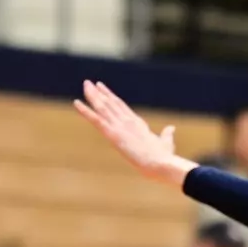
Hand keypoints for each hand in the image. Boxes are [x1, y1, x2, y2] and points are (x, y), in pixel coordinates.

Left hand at [73, 80, 196, 187]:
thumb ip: (166, 134)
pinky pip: (96, 119)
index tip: (103, 88)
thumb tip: (171, 128)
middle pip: (110, 103)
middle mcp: (127, 121)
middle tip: (89, 83)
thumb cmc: (164, 157)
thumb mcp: (166, 143)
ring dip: (92, 96)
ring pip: (102, 107)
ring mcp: (120, 126)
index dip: (111, 96)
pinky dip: (85, 111)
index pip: (121, 106)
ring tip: (85, 85)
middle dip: (99, 93)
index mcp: (138, 123)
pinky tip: (77, 103)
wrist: (160, 163)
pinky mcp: (113, 134)